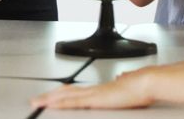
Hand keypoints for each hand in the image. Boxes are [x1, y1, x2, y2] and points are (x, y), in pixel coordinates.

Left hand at [31, 68, 154, 109]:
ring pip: (65, 96)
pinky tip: (51, 105)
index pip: (77, 91)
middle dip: (50, 96)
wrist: (147, 81)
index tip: (53, 95)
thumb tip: (123, 78)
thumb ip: (124, 81)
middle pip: (66, 92)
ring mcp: (94, 94)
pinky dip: (60, 103)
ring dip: (50, 99)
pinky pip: (73, 102)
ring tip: (37, 102)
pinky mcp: (96, 99)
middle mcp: (95, 90)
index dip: (63, 93)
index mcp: (102, 88)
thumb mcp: (131, 84)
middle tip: (36, 100)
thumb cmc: (143, 85)